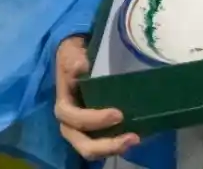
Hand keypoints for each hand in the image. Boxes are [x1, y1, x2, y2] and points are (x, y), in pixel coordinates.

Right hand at [54, 36, 138, 158]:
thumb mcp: (70, 53)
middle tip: (131, 138)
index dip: (93, 120)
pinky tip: (137, 136)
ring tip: (136, 139)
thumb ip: (73, 60)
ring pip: (95, 149)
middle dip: (106, 146)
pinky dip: (119, 143)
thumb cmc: (74, 57)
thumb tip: (80, 66)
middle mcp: (71, 124)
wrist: (79, 57)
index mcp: (64, 107)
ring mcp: (84, 129)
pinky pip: (105, 143)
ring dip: (115, 148)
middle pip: (84, 144)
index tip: (117, 114)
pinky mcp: (97, 130)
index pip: (74, 119)